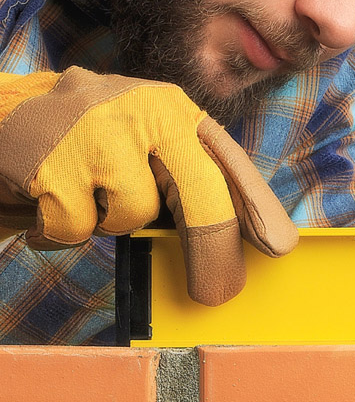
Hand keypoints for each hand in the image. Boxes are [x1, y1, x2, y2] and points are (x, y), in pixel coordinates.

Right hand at [0, 67, 297, 304]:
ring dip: (109, 221)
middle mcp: (143, 110)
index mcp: (173, 109)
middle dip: (211, 250)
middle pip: (200, 191)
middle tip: (214, 292)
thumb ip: (184, 178)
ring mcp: (97, 128)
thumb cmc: (87, 144)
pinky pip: (77, 226)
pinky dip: (60, 228)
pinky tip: (49, 200)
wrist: (0, 115)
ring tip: (86, 194)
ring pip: (133, 214)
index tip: (279, 246)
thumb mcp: (143, 145)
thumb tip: (235, 239)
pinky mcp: (53, 158)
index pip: (228, 162)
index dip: (257, 207)